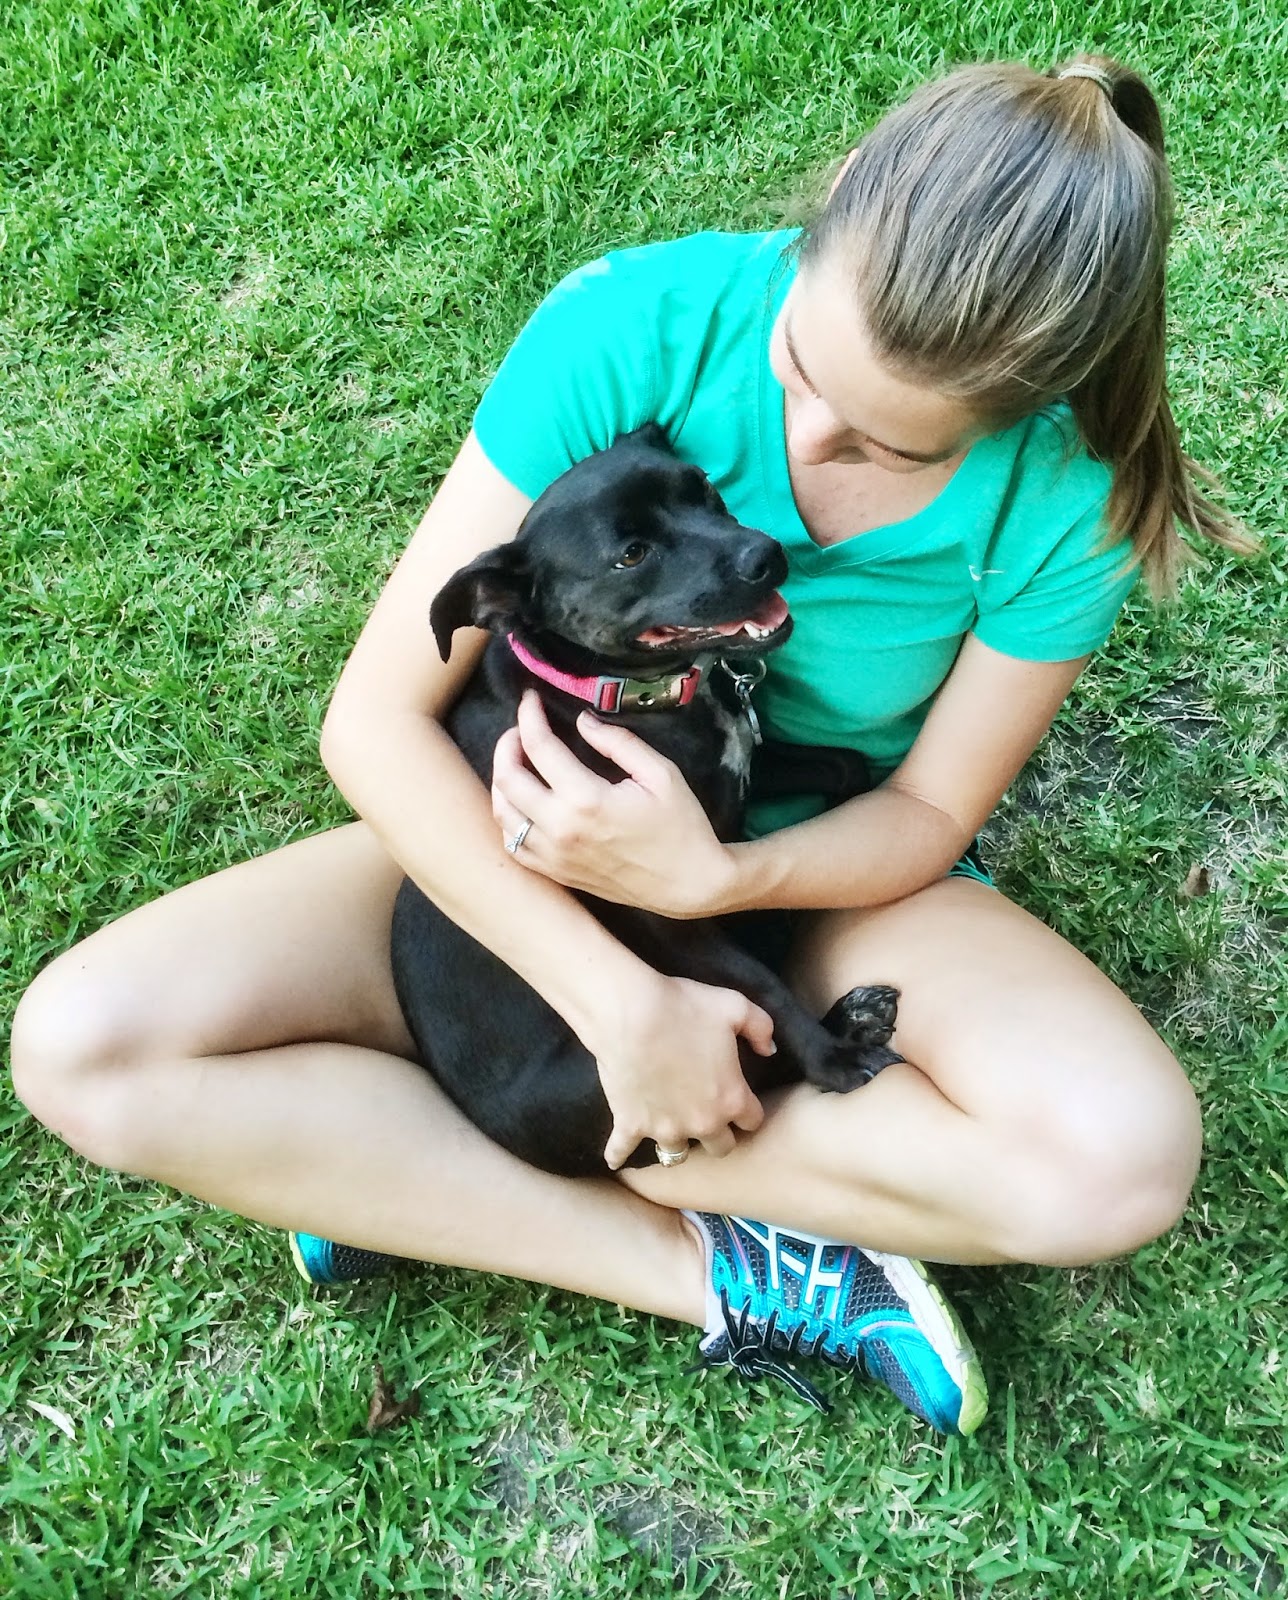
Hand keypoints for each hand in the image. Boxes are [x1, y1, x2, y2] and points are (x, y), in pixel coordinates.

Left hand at [491, 691, 736, 916]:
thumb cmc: (681, 826)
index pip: (539, 746)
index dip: (529, 715)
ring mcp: (553, 855)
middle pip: (507, 778)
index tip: (530, 699)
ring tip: (517, 762)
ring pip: (503, 813)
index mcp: (587, 800)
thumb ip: (618, 742)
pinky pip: (514, 845)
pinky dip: (509, 819)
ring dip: (502, 780)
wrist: (688, 885)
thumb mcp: (660, 773)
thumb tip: (582, 721)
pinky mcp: (556, 873)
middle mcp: (560, 829)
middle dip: (507, 743)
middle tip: (521, 729)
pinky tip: (522, 803)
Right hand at [592, 972, 772, 1168]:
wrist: (631, 1014)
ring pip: (677, 1155)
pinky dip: (617, 1154)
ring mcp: (663, 1128)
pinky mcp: (629, 1124)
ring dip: (677, 1143)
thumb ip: (761, 1028)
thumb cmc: (685, 1008)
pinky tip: (614, 1159)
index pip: (753, 1121)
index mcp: (731, 1098)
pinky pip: (621, 1150)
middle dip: (719, 1134)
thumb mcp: (736, 1007)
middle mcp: (701, 1123)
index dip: (748, 1110)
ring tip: (673, 1131)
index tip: (740, 1100)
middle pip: (720, 1147)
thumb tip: (769, 1049)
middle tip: (710, 1116)